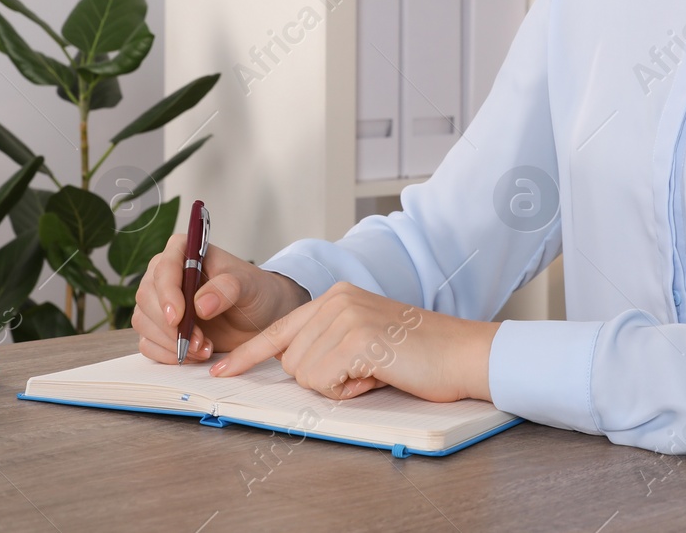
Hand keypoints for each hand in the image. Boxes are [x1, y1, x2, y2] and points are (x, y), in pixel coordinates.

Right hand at [133, 235, 308, 362]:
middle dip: (171, 325)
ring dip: (170, 342)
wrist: (258, 317)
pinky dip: (166, 354)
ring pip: (143, 321)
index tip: (177, 317)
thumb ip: (227, 288)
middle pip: (147, 297)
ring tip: (203, 348)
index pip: (164, 268)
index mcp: (184, 252)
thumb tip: (200, 305)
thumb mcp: (248, 285)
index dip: (167, 293)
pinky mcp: (160, 328)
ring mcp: (160, 302)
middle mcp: (166, 274)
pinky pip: (147, 343)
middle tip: (200, 341)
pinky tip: (193, 355)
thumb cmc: (253, 292)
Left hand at [209, 280, 500, 402]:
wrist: (462, 352)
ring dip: (338, 385)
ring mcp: (345, 316)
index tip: (223, 370)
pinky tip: (378, 373)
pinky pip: (325, 382)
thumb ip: (329, 342)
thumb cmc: (420, 354)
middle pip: (292, 359)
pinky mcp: (356, 339)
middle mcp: (335, 299)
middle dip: (322, 378)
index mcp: (336, 295)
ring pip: (305, 374)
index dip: (248, 354)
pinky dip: (349, 390)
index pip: (280, 329)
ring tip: (376, 369)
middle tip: (365, 369)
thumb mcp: (366, 336)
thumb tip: (295, 365)